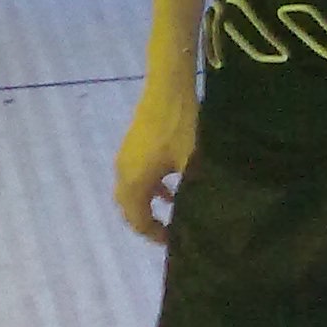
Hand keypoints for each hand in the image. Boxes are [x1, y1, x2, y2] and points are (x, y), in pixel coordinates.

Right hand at [114, 75, 199, 244]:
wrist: (169, 84)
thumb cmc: (181, 126)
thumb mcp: (192, 164)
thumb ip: (192, 193)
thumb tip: (202, 219)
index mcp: (134, 181)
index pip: (137, 221)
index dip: (154, 235)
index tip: (175, 241)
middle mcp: (123, 171)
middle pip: (130, 208)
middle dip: (148, 222)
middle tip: (171, 231)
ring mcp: (125, 156)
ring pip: (133, 190)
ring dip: (150, 202)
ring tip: (175, 210)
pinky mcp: (133, 143)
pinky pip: (137, 174)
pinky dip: (151, 185)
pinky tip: (171, 184)